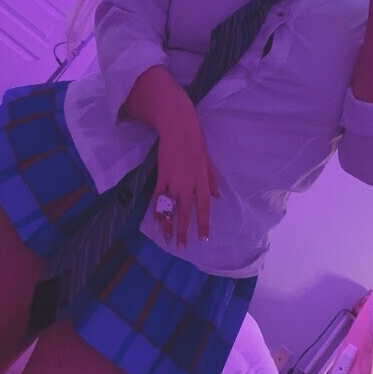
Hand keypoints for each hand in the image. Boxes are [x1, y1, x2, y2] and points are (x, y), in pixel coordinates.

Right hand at [152, 100, 220, 248]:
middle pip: (185, 212)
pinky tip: (156, 221)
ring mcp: (172, 181)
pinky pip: (158, 196)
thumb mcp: (208, 162)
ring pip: (169, 207)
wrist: (177, 127)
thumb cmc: (196, 142)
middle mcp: (187, 184)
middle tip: (181, 246)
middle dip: (183, 230)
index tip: (203, 238)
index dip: (204, 224)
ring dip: (167, 224)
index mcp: (201, 181)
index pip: (204, 207)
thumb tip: (216, 197)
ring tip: (166, 239)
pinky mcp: (161, 176)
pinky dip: (156, 210)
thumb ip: (211, 181)